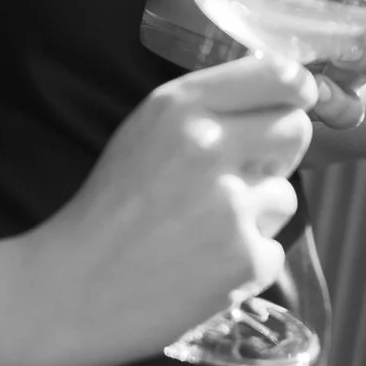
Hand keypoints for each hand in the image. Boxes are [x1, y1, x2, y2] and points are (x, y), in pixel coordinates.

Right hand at [21, 55, 316, 364]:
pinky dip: (245, 262)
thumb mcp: (144, 131)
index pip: (278, 76)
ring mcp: (231, 205)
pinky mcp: (244, 259)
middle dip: (277, 152)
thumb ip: (205, 108)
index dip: (295, 91)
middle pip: (295, 129)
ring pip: (285, 194)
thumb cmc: (107, 210)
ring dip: (258, 214)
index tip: (295, 102)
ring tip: (204, 230)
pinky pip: (273, 249)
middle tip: (242, 175)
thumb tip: (282, 95)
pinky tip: (201, 267)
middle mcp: (210, 146)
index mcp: (180, 107)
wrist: (70, 290)